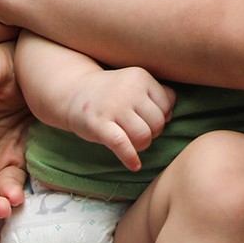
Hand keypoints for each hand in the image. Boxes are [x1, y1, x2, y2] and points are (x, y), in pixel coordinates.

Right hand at [49, 65, 174, 171]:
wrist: (74, 92)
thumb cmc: (112, 93)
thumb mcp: (135, 83)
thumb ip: (158, 93)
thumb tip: (170, 115)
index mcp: (141, 77)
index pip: (167, 105)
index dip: (161, 118)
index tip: (148, 120)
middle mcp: (129, 89)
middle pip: (157, 123)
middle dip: (151, 133)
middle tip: (138, 132)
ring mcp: (113, 107)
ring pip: (144, 136)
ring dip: (141, 146)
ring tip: (133, 144)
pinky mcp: (99, 124)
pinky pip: (122, 145)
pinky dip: (131, 158)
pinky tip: (134, 165)